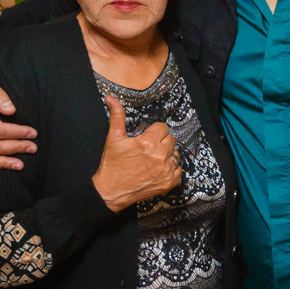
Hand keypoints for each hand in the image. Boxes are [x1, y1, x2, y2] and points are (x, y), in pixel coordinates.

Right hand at [91, 95, 182, 211]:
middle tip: (150, 147)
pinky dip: (172, 169)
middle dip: (162, 141)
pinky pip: (179, 170)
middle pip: (171, 139)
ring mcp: (165, 170)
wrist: (111, 191)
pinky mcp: (168, 183)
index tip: (148, 136)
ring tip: (154, 158)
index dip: (155, 131)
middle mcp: (159, 156)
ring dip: (167, 154)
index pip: (163, 128)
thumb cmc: (112, 165)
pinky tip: (160, 169)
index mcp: (147, 142)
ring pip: (176, 154)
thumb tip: (110, 98)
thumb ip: (117, 116)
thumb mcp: (113, 138)